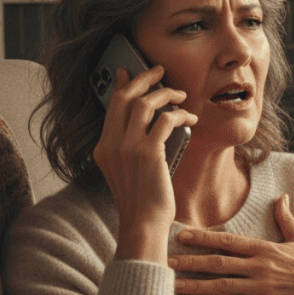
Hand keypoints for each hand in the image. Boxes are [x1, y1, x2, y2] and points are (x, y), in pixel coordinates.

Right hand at [93, 66, 196, 262]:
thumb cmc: (143, 200)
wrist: (143, 224)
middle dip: (143, 79)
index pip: (112, 107)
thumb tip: (152, 124)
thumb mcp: (128, 171)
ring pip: (144, 103)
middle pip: (125, 97)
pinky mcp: (148, 152)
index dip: (122, 85)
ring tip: (180, 94)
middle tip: (158, 70)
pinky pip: (165, 120)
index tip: (129, 72)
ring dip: (165, 93)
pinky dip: (180, 114)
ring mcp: (127, 147)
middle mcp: (111, 144)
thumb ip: (131, 148)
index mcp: (103, 148)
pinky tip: (190, 117)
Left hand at [169, 194, 293, 294]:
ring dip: (196, 287)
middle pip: (218, 262)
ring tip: (174, 287)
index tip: (181, 234)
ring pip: (222, 287)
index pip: (228, 240)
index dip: (203, 237)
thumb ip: (285, 218)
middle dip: (190, 261)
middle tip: (165, 261)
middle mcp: (260, 266)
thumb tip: (282, 196)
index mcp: (265, 248)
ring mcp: (262, 287)